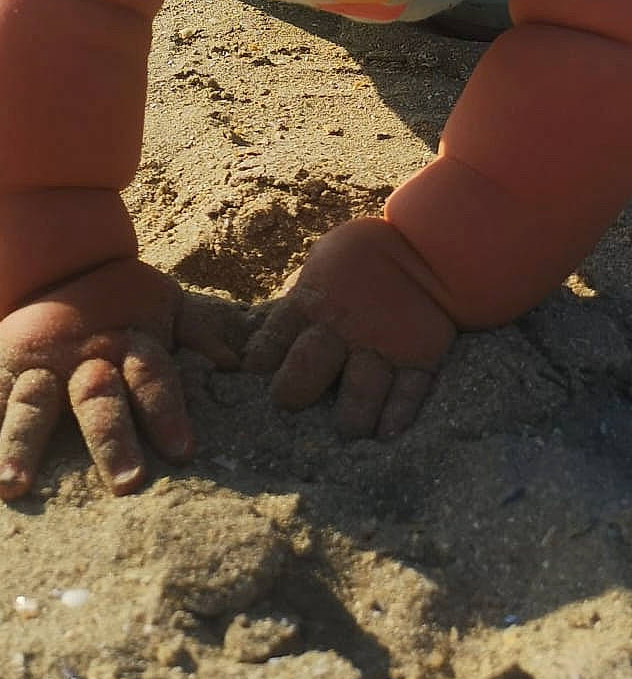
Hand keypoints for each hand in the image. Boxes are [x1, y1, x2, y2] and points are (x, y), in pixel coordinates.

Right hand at [0, 257, 243, 497]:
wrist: (59, 253)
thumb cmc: (124, 295)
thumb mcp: (167, 302)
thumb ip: (199, 332)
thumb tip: (236, 363)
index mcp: (131, 339)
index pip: (153, 375)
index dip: (167, 410)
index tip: (182, 451)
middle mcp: (86, 354)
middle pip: (98, 399)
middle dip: (110, 440)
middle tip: (123, 484)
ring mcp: (42, 360)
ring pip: (34, 403)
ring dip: (24, 444)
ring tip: (14, 486)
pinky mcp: (6, 363)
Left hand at [243, 217, 455, 438]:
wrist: (424, 244)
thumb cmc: (358, 258)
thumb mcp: (319, 266)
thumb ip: (301, 303)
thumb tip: (270, 341)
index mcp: (311, 302)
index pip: (273, 340)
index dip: (261, 361)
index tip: (255, 377)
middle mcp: (343, 326)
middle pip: (308, 368)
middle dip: (293, 393)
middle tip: (291, 406)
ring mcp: (382, 343)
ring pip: (361, 390)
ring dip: (350, 418)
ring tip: (346, 433)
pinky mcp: (419, 354)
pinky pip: (409, 392)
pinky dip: (397, 416)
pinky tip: (386, 433)